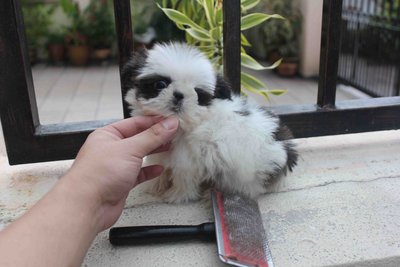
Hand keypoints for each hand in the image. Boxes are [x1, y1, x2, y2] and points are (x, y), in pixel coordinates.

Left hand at [64, 116, 178, 230]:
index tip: (172, 120)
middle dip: (157, 136)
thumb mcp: (129, 149)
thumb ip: (152, 136)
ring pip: (140, 155)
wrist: (87, 206)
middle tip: (175, 133)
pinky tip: (159, 168)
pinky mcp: (121, 182)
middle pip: (139, 138)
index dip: (154, 120)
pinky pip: (139, 173)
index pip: (135, 122)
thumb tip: (169, 124)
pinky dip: (150, 170)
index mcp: (108, 135)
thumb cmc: (97, 175)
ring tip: (170, 147)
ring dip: (154, 151)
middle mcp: (112, 149)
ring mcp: (117, 166)